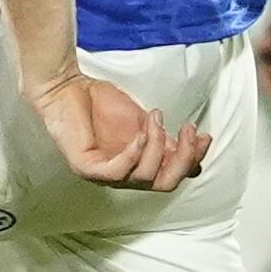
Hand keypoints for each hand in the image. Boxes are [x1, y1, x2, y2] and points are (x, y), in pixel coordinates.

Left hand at [30, 71, 207, 193]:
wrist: (67, 87)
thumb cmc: (100, 104)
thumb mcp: (142, 122)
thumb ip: (163, 138)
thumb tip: (192, 147)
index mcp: (138, 168)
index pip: (172, 177)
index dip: (192, 159)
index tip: (203, 134)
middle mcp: (123, 177)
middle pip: (164, 184)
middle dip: (184, 158)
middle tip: (188, 130)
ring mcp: (103, 176)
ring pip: (145, 178)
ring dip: (157, 146)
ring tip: (155, 117)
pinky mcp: (86, 169)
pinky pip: (117, 171)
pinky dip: (134, 153)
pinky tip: (140, 134)